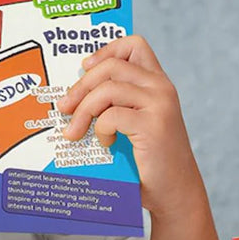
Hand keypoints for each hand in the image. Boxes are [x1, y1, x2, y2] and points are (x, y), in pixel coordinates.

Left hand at [56, 35, 206, 218]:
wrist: (174, 194)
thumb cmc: (148, 161)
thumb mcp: (134, 125)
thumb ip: (116, 104)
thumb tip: (70, 97)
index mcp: (157, 84)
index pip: (134, 45)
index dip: (106, 50)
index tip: (85, 67)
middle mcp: (161, 88)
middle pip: (112, 66)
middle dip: (81, 86)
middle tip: (64, 107)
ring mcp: (160, 105)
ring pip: (108, 89)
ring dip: (84, 110)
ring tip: (75, 132)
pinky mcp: (153, 126)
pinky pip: (111, 115)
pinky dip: (100, 129)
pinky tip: (105, 143)